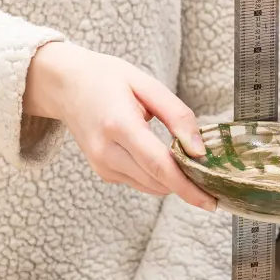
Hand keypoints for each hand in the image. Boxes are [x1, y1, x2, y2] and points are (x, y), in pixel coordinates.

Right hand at [24, 41, 214, 209]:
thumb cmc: (107, 79)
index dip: (187, 186)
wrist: (65, 85)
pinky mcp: (102, 172)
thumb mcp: (146, 83)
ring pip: (150, 186)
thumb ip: (176, 115)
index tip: (211, 200)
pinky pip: (139, 182)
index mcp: (118, 124)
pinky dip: (157, 176)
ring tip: (190, 162)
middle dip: (188, 185)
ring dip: (173, 181)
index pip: (158, 165)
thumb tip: (199, 149)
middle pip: (157, 181)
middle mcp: (106, 151)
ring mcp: (101, 165)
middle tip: (213, 177)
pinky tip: (162, 156)